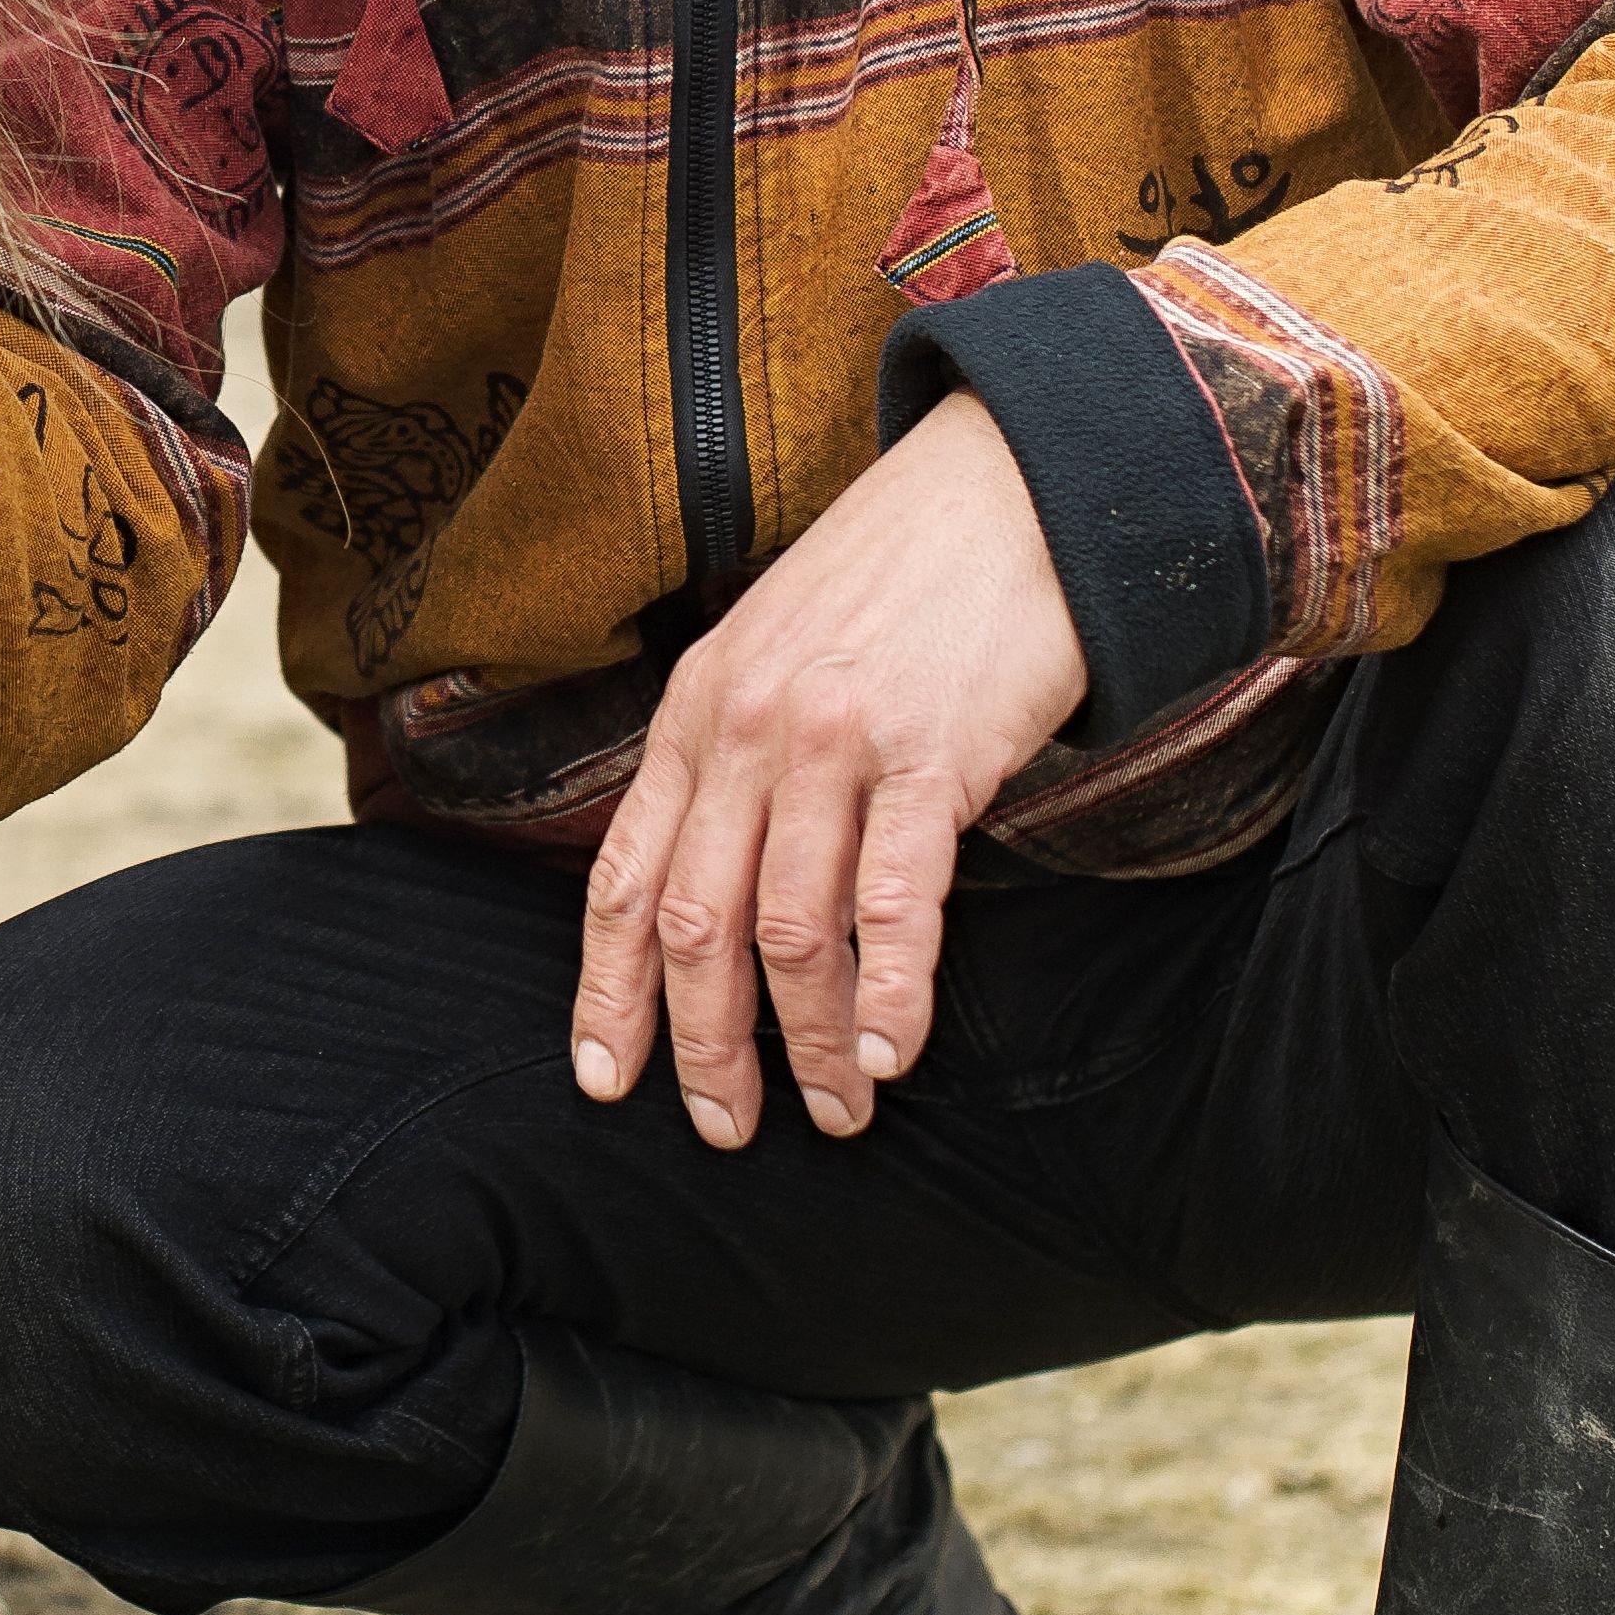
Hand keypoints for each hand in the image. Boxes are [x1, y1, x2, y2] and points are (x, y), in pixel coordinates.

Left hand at [574, 394, 1086, 1152]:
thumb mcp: (776, 653)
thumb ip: (737, 756)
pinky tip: (896, 1053)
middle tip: (726, 1127)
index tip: (607, 1079)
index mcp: (695, 713)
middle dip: (702, 1046)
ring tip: (836, 1109)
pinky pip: (893, 900)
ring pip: (788, 933)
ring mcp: (833, 743)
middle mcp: (745, 731)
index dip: (609, 991)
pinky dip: (891, 990)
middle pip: (692, 925)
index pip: (623, 878)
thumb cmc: (898, 581)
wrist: (1007, 487)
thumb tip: (717, 882)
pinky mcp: (928, 755)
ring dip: (809, 1041)